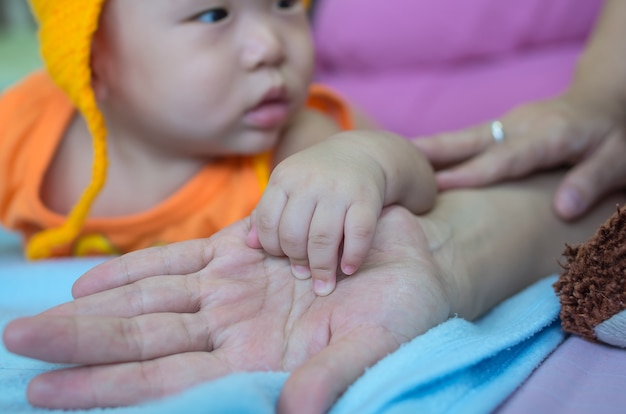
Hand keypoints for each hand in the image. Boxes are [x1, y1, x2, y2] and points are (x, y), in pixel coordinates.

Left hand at [3, 207, 452, 413]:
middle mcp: (234, 329)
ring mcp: (235, 290)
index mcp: (258, 361)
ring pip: (151, 300)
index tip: (45, 392)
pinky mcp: (246, 252)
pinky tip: (97, 280)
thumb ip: (330, 377)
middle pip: (142, 338)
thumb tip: (293, 411)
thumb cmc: (403, 315)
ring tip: (38, 321)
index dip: (107, 386)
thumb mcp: (372, 349)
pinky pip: (181, 261)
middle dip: (80, 345)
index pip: (166, 380)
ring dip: (95, 310)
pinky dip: (139, 269)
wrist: (415, 266)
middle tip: (17, 344)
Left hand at [251, 136, 385, 295]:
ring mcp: (339, 190)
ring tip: (323, 283)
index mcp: (285, 177)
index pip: (268, 222)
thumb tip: (250, 244)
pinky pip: (357, 235)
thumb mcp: (288, 185)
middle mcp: (310, 181)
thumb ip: (267, 212)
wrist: (362, 153)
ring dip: (322, 268)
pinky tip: (348, 269)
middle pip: (293, 234)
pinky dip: (352, 257)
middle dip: (297, 261)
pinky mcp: (366, 198)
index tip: (282, 258)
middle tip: (303, 274)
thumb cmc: (317, 177)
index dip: (272, 247)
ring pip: (322, 238)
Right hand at [412, 94, 625, 219]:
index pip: (505, 159)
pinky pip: (466, 140)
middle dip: (433, 152)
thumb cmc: (612, 135)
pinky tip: (415, 161)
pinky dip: (440, 150)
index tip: (439, 185)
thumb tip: (562, 210)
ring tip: (390, 159)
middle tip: (395, 161)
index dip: (472, 173)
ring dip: (428, 149)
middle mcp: (519, 126)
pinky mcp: (500, 129)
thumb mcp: (617, 158)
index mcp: (548, 135)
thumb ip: (590, 182)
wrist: (603, 101)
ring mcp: (506, 125)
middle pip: (470, 140)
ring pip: (462, 137)